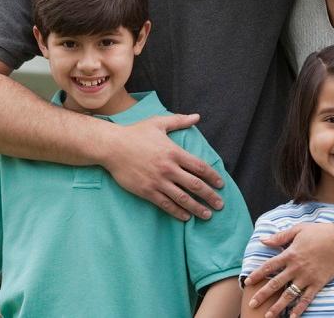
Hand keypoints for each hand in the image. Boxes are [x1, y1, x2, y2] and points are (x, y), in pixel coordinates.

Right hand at [100, 113, 223, 220]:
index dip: (213, 177)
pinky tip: (185, 217)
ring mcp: (158, 181)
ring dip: (197, 208)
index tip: (221, 184)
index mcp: (174, 152)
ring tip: (207, 215)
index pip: (200, 167)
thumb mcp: (158, 123)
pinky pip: (166, 204)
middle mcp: (169, 168)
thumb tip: (196, 116)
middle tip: (220, 205)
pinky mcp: (147, 191)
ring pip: (183, 198)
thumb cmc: (135, 133)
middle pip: (196, 185)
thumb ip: (179, 120)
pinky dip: (177, 212)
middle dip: (210, 196)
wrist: (112, 146)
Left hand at [246, 222, 333, 317]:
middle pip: (275, 284)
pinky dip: (300, 308)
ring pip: (289, 294)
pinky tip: (293, 317)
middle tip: (252, 305)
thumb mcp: (298, 230)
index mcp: (289, 254)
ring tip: (268, 315)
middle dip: (262, 295)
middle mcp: (296, 268)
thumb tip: (263, 240)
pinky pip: (307, 298)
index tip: (247, 283)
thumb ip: (280, 237)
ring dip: (278, 306)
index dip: (257, 275)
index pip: (268, 267)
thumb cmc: (319, 232)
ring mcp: (307, 277)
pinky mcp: (318, 283)